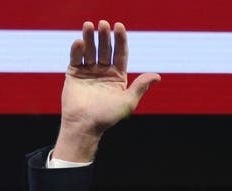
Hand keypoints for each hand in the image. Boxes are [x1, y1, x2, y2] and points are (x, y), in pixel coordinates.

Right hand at [54, 20, 160, 161]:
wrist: (85, 125)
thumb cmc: (107, 116)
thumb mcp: (128, 102)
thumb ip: (140, 87)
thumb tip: (158, 76)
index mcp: (117, 76)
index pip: (120, 53)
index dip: (120, 39)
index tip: (119, 26)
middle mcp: (103, 72)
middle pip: (104, 49)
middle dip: (104, 36)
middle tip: (103, 24)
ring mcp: (88, 71)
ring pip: (90, 50)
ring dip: (90, 38)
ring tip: (89, 25)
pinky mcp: (74, 73)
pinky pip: (76, 58)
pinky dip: (77, 49)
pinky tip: (80, 42)